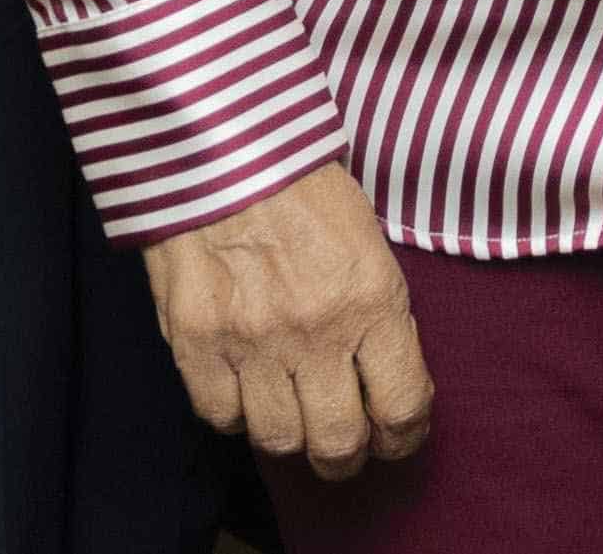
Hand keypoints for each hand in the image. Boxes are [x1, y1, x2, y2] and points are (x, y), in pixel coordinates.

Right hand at [147, 159, 433, 478]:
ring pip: (279, 440)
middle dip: (348, 456)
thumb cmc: (303, 188)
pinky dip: (237, 413)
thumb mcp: (369, 243)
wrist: (224, 147)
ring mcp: (252, 342)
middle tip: (346, 445)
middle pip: (339, 442)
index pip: (403, 408)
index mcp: (372, 300)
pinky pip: (221, 417)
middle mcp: (316, 331)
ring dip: (293, 438)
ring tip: (295, 419)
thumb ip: (379, 315)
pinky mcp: (197, 344)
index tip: (398, 434)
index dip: (405, 436)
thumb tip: (386, 381)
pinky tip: (247, 387)